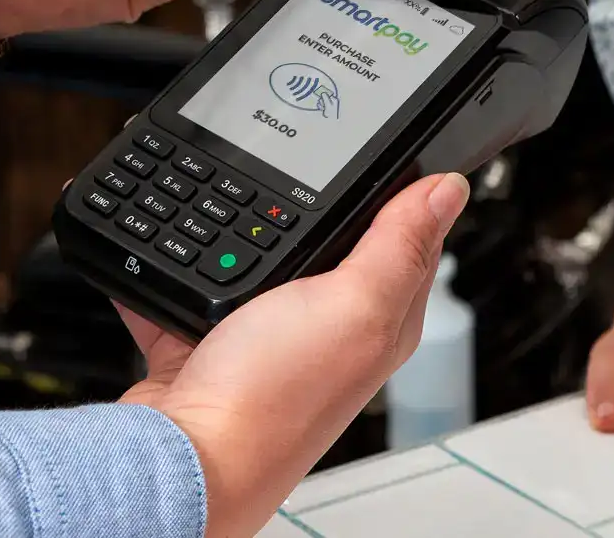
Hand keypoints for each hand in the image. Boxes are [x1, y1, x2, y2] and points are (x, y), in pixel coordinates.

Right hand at [119, 173, 470, 537]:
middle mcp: (326, 330)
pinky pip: (189, 288)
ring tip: (226, 192)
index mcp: (379, 319)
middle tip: (298, 158)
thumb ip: (399, 246)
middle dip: (309, 202)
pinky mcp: (206, 345)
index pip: (409, 239)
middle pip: (331, 243)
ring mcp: (263, 339)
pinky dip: (173, 266)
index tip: (391, 149)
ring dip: (237, 229)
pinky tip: (165, 241)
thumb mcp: (354, 305)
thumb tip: (448, 191)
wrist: (179, 463)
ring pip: (256, 261)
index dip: (405, 191)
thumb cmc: (271, 403)